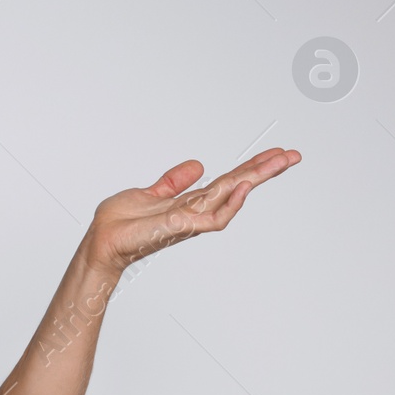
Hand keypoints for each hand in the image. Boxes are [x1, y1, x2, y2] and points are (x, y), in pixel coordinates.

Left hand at [81, 147, 301, 275]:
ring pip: (232, 196)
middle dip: (265, 170)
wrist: (102, 241)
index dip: (250, 166)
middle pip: (237, 185)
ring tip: (280, 160)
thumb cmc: (120, 222)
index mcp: (190, 201)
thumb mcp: (150, 193)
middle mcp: (196, 210)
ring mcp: (192, 219)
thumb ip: (174, 181)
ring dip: (257, 178)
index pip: (227, 180)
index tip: (274, 153)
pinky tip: (243, 186)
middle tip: (293, 155)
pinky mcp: (182, 227)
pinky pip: (213, 217)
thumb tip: (199, 165)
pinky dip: (230, 203)